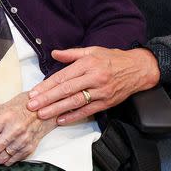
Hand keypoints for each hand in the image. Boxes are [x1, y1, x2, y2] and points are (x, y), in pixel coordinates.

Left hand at [0, 93, 56, 165]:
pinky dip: (6, 158)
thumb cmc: (22, 105)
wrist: (45, 108)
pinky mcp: (29, 148)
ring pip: (0, 159)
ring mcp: (22, 141)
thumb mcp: (4, 107)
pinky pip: (12, 161)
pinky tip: (5, 151)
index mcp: (4, 118)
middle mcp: (14, 130)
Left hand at [26, 47, 159, 124]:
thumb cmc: (112, 59)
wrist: (137, 69)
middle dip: (47, 98)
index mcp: (88, 63)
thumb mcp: (92, 51)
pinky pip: (88, 111)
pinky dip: (74, 116)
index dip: (47, 85)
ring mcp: (101, 91)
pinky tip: (61, 120)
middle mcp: (94, 77)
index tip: (34, 92)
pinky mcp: (107, 102)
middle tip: (33, 106)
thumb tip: (54, 53)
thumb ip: (71, 53)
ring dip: (57, 109)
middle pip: (67, 90)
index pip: (63, 76)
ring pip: (75, 101)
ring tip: (43, 114)